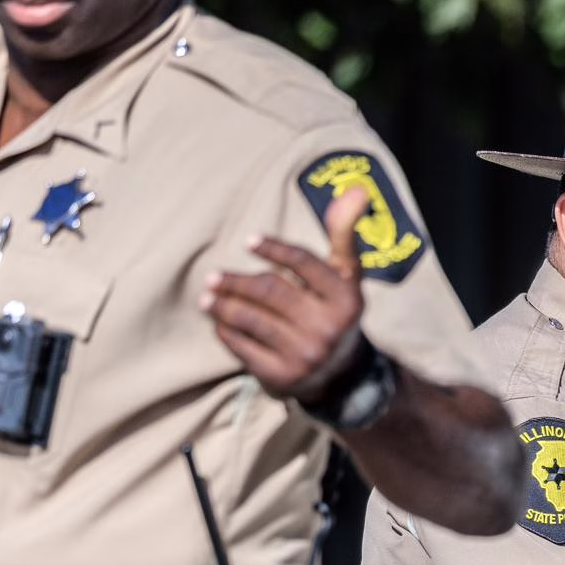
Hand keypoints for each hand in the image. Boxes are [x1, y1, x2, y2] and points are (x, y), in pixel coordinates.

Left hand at [202, 188, 370, 401]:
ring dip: (223, 305)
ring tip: (207, 298)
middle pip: (270, 291)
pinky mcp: (283, 376)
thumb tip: (356, 189)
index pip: (305, 264)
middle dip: (236, 282)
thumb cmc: (334, 310)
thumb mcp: (346, 276)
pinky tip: (220, 323)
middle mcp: (329, 327)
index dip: (274, 250)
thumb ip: (344, 233)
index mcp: (346, 298)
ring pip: (251, 318)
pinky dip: (226, 331)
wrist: (342, 375)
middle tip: (213, 276)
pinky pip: (242, 346)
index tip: (249, 242)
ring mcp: (305, 354)